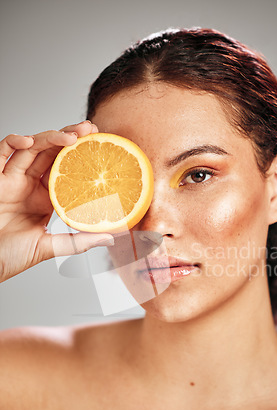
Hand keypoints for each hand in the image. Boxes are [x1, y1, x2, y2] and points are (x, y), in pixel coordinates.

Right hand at [0, 121, 113, 282]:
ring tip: (72, 135)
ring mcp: (12, 180)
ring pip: (32, 149)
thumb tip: (110, 238)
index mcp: (46, 198)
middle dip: (70, 138)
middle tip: (90, 129)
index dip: (81, 155)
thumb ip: (78, 242)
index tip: (100, 144)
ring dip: (50, 137)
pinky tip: (30, 141)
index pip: (66, 169)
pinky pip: (2, 153)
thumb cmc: (12, 256)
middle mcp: (30, 185)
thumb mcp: (51, 248)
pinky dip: (13, 143)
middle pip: (51, 153)